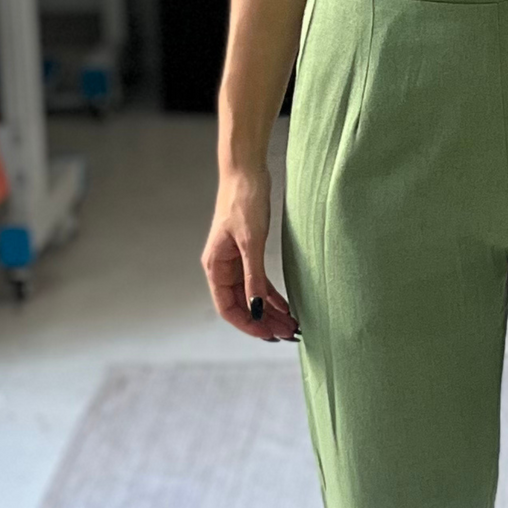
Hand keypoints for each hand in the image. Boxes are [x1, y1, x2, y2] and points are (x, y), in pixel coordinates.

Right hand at [202, 168, 296, 340]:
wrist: (246, 171)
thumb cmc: (244, 201)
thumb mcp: (251, 241)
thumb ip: (253, 277)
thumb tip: (257, 308)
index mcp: (215, 267)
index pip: (228, 308)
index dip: (248, 324)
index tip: (269, 335)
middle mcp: (223, 268)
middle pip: (242, 305)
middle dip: (264, 321)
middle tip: (289, 334)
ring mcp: (235, 261)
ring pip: (252, 295)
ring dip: (270, 311)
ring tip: (292, 325)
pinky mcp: (248, 252)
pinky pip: (259, 281)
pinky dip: (273, 295)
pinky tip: (287, 306)